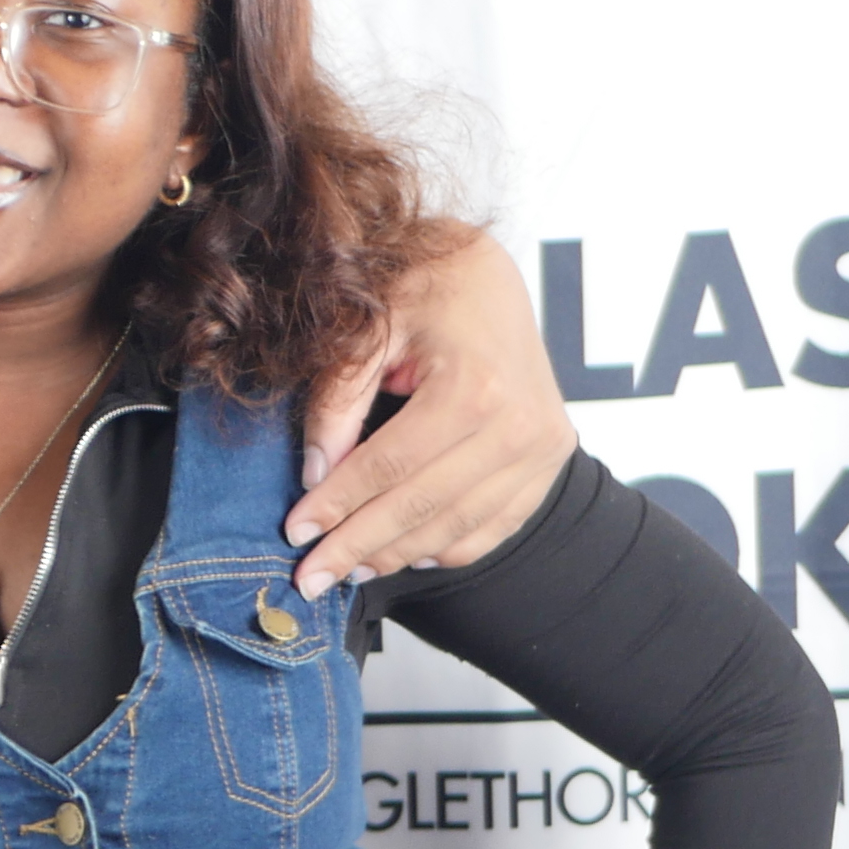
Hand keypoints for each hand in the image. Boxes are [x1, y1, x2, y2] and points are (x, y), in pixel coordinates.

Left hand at [288, 233, 571, 597]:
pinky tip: (407, 553)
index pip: (389, 466)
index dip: (338, 505)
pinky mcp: (551, 457)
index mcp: (474, 386)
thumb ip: (339, 401)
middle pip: (423, 505)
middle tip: (312, 576)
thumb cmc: (428, 284)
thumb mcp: (370, 326)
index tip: (297, 532)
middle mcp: (519, 423)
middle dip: (358, 546)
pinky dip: (450, 547)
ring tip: (351, 569)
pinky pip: (496, 523)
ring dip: (399, 553)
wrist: (491, 272)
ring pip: (459, 525)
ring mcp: (543, 445)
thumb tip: (315, 476)